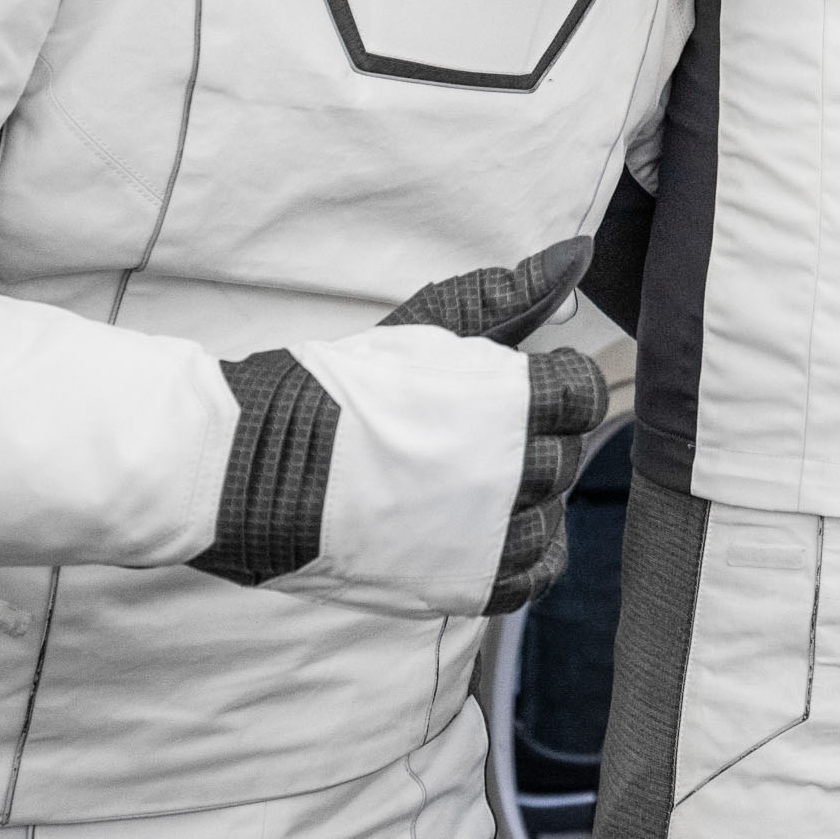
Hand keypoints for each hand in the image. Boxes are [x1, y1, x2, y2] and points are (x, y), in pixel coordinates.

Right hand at [194, 240, 609, 616]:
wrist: (258, 468)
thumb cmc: (342, 390)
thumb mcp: (430, 326)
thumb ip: (512, 297)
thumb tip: (577, 254)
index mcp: (509, 399)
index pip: (581, 393)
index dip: (552, 388)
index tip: (515, 391)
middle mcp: (510, 469)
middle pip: (563, 456)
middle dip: (531, 442)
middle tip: (474, 439)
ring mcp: (488, 533)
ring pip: (549, 518)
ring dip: (525, 501)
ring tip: (470, 486)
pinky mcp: (462, 583)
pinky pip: (530, 578)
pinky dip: (523, 559)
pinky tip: (494, 538)